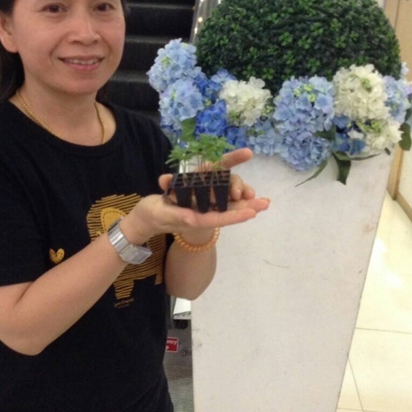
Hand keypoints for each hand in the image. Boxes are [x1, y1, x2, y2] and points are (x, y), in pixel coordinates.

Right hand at [121, 148, 269, 243]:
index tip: (251, 212)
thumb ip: (177, 215)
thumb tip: (194, 218)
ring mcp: (201, 206)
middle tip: (266, 203)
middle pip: (228, 210)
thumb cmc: (151, 215)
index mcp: (194, 218)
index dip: (235, 215)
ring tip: (263, 200)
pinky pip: (218, 196)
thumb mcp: (161, 214)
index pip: (218, 217)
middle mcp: (201, 212)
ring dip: (244, 200)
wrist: (145, 218)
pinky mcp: (199, 199)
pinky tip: (246, 192)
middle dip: (247, 207)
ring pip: (227, 203)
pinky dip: (232, 193)